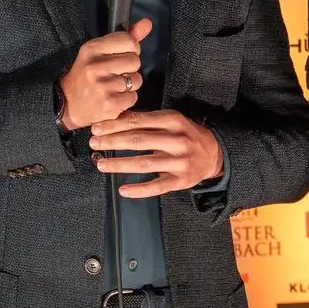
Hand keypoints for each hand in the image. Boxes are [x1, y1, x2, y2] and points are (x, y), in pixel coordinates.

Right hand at [58, 19, 152, 130]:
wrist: (68, 105)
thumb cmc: (86, 75)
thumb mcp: (99, 52)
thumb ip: (125, 38)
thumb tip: (147, 23)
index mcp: (92, 49)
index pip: (129, 40)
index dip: (131, 49)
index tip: (121, 56)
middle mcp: (96, 66)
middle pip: (135, 61)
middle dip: (130, 68)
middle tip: (116, 73)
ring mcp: (102, 86)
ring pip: (137, 80)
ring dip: (129, 85)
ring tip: (113, 86)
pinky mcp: (109, 104)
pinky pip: (133, 97)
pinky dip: (126, 99)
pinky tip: (113, 97)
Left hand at [88, 110, 221, 196]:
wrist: (214, 153)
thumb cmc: (186, 134)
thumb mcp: (170, 120)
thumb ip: (146, 120)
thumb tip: (116, 117)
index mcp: (172, 121)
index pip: (138, 121)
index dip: (115, 125)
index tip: (97, 127)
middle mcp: (176, 140)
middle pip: (138, 141)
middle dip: (112, 142)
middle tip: (94, 143)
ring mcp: (179, 162)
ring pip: (144, 163)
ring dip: (120, 164)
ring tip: (101, 164)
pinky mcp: (181, 180)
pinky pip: (157, 186)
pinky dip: (139, 189)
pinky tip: (123, 190)